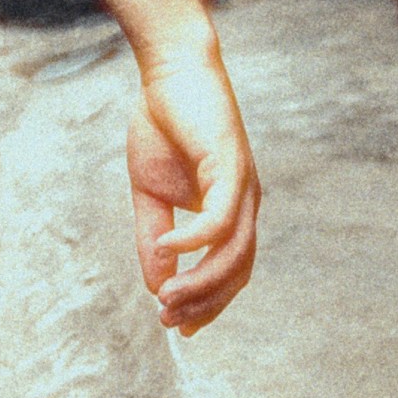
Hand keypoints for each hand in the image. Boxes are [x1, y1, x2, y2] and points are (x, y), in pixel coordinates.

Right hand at [123, 31, 258, 335]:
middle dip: (204, 303)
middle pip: (237, 271)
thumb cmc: (163, 126)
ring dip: (201, 281)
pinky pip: (220, 217)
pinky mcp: (232, 166)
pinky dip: (194, 240)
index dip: (207, 304)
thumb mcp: (150, 194)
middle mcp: (246, 204)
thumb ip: (153, 238)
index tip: (176, 326)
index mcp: (231, 211)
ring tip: (166, 297)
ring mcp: (243, 186)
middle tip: (169, 320)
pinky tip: (167, 247)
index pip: (230, 272)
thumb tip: (157, 285)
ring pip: (233, 252)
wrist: (169, 71)